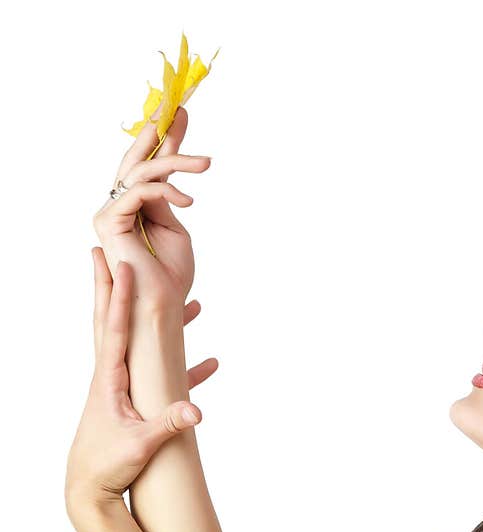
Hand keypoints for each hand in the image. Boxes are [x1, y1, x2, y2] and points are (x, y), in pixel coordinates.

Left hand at [66, 248, 216, 509]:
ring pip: (139, 343)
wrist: (89, 490)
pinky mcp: (136, 404)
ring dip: (152, 317)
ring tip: (169, 294)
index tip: (122, 265)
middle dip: (114, 287)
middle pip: (114, 322)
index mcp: (109, 380)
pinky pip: (162, 374)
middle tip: (110, 253)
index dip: (119, 296)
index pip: (115, 328)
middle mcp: (112, 377)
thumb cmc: (108, 466)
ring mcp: (123, 388)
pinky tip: (209, 361)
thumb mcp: (141, 446)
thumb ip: (170, 425)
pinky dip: (183, 362)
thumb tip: (197, 409)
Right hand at [92, 106, 210, 310]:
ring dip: (177, 162)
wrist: (162, 306)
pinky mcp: (109, 221)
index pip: (150, 165)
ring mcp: (111, 212)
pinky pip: (139, 192)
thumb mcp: (176, 230)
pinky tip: (188, 200)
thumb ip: (167, 200)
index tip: (181, 113)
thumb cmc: (170, 276)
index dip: (165, 139)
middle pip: (138, 159)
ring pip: (142, 172)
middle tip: (177, 107)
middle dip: (159, 131)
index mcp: (137, 207)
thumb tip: (168, 174)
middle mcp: (119, 205)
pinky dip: (166, 191)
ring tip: (206, 163)